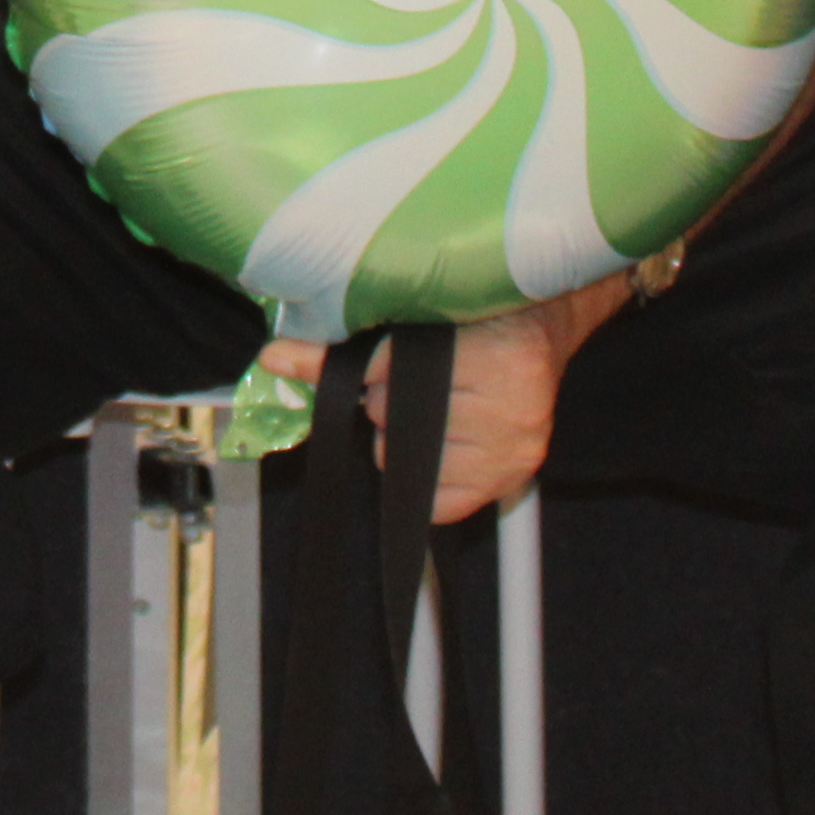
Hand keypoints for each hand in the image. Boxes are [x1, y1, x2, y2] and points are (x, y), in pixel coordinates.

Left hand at [249, 278, 624, 525]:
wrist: (542, 320)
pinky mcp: (514, 476)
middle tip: (421, 373)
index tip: (367, 359)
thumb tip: (272, 360)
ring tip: (437, 400)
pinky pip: (436, 505)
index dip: (367, 366)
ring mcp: (513, 447)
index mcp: (483, 351)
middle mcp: (505, 405)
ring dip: (403, 435)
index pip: (382, 371)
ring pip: (402, 460)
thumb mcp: (411, 309)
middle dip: (386, 397)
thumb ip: (338, 341)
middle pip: (387, 417)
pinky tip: (444, 439)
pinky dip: (426, 478)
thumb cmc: (471, 311)